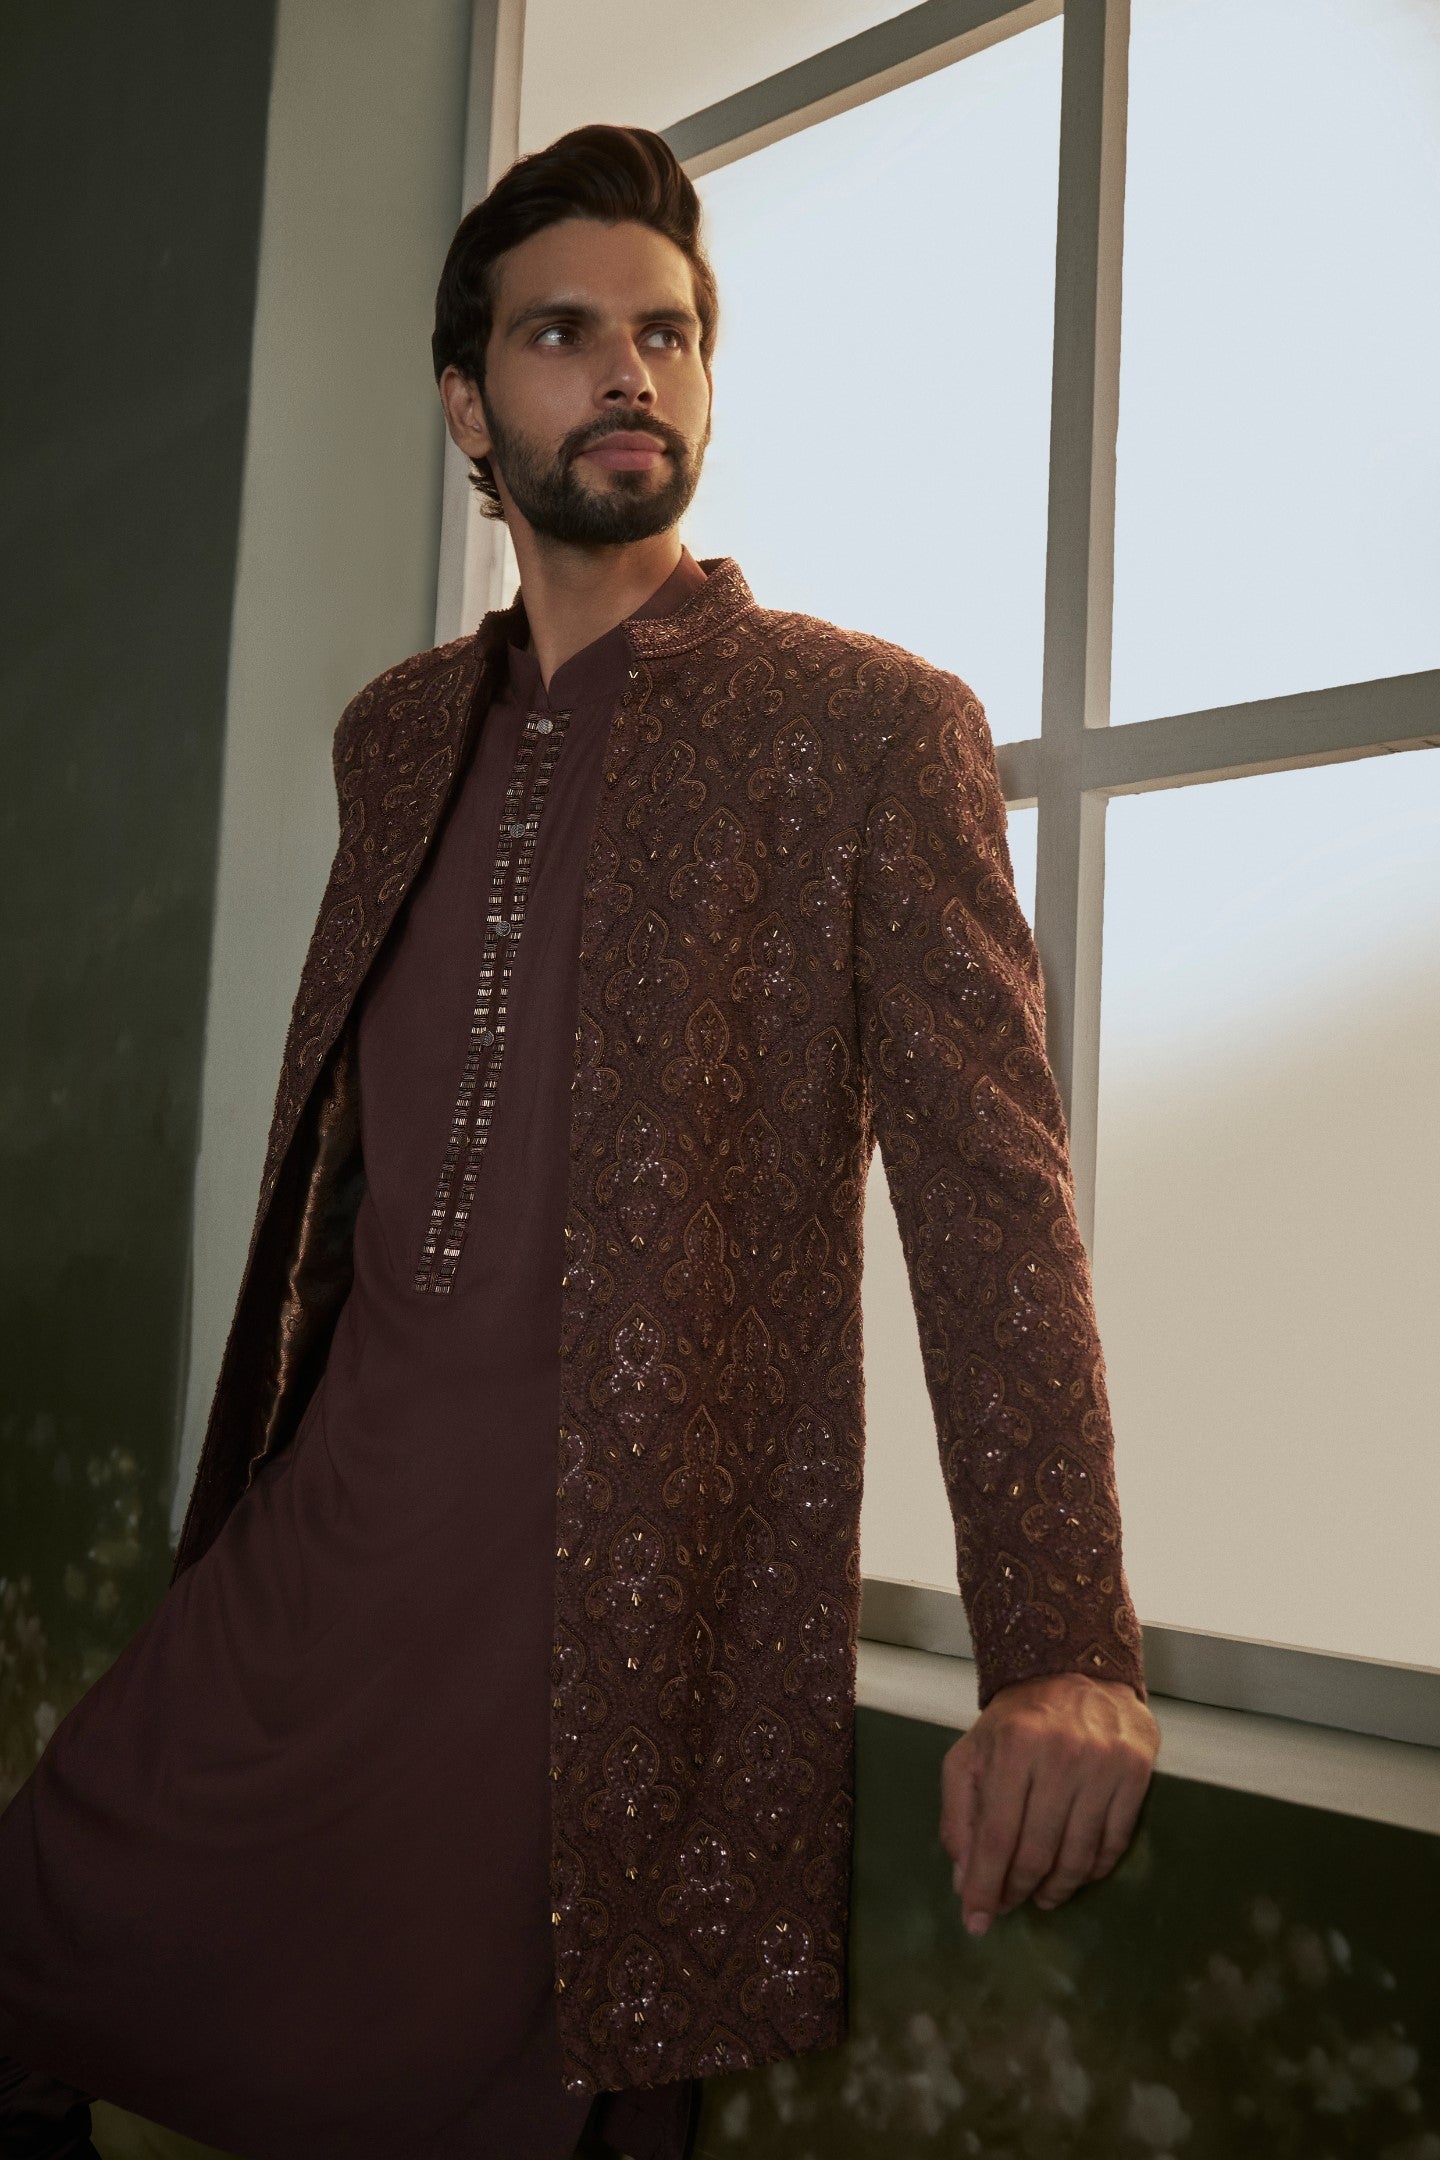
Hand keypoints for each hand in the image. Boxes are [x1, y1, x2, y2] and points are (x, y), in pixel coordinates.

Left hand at [940, 1670, 1159, 1936]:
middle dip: (1018, 1890)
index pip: (995, 1836)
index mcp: (1012, 1746)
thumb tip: (965, 1880)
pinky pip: (1115, 1841)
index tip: (976, 1920)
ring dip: (1057, 1888)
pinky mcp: (1137, 1771)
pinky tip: (1076, 1874)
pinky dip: (1093, 1869)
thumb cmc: (1016, 1721)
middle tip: (1009, 1905)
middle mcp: (1061, 1754)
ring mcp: (1104, 1763)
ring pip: (1079, 1853)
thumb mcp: (971, 1754)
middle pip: (1037, 1851)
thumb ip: (959, 1813)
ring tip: (1041, 1896)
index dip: (984, 1886)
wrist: (1075, 1671)